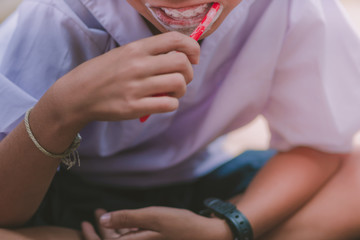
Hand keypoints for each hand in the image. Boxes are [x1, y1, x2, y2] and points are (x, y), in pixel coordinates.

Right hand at [46, 31, 199, 126]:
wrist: (78, 94)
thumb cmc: (103, 73)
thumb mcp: (124, 54)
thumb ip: (149, 55)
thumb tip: (180, 59)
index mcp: (136, 48)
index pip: (174, 39)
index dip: (192, 47)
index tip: (194, 57)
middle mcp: (137, 65)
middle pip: (182, 63)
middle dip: (189, 72)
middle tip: (182, 78)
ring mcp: (136, 87)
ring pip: (178, 84)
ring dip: (181, 90)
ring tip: (171, 92)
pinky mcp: (134, 107)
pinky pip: (169, 105)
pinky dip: (171, 104)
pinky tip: (163, 103)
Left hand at [82, 207, 232, 239]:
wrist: (204, 234)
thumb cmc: (180, 225)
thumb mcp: (153, 217)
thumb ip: (127, 218)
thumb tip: (102, 220)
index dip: (92, 236)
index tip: (84, 222)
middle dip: (101, 229)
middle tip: (97, 212)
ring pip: (123, 239)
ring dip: (113, 227)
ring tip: (106, 212)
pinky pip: (133, 238)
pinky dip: (126, 228)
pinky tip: (126, 220)